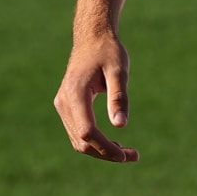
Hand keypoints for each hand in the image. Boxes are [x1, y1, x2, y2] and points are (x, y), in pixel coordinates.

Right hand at [54, 31, 137, 162]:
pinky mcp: (66, 107)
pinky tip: (114, 143)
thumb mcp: (119, 71)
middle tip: (134, 156)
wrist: (91, 38)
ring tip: (128, 153)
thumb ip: (119, 97)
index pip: (87, 131)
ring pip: (78, 140)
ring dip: (101, 150)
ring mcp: (62, 106)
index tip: (125, 155)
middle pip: (81, 140)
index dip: (105, 147)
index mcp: (75, 93)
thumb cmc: (107, 52)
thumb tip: (120, 125)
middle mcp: (64, 103)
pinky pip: (78, 132)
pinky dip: (94, 142)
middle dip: (106, 153)